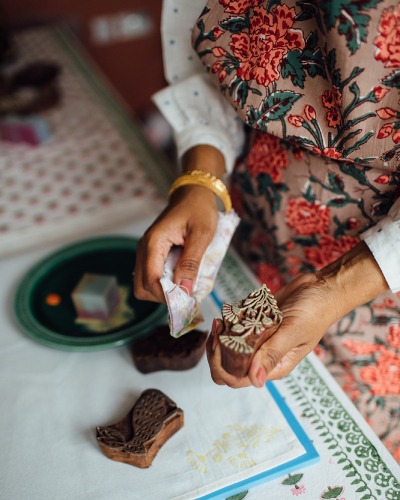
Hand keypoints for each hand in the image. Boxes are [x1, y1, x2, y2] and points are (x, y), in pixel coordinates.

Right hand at [134, 145, 224, 303]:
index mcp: (154, 242)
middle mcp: (144, 248)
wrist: (193, 193)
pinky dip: (164, 284)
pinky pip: (151, 276)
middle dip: (163, 297)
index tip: (186, 303)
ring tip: (185, 286)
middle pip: (142, 287)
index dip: (167, 296)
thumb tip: (185, 291)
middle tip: (186, 296)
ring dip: (163, 292)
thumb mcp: (201, 235)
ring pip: (145, 284)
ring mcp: (145, 251)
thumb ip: (191, 263)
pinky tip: (181, 279)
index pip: (151, 280)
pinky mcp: (151, 253)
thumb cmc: (199, 209)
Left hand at [207, 242, 388, 387]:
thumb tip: (256, 381)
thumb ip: (273, 354)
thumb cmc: (315, 312)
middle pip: (228, 365)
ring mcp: (258, 339)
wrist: (321, 288)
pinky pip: (233, 327)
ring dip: (219, 335)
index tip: (219, 345)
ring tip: (220, 320)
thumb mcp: (293, 332)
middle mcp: (263, 355)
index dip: (222, 367)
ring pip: (228, 346)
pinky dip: (227, 321)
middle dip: (216, 351)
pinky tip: (227, 312)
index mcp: (274, 366)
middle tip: (217, 331)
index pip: (238, 378)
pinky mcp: (255, 323)